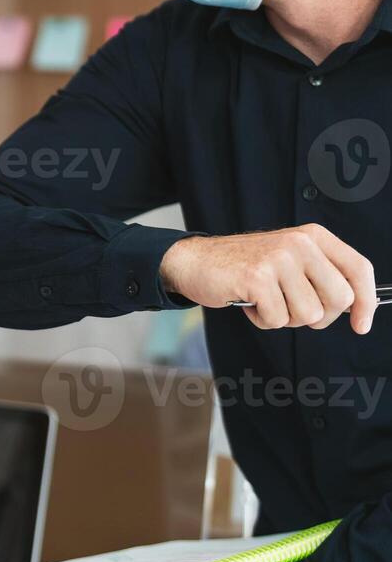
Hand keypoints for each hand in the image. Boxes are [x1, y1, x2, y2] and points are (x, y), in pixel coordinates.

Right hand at [160, 226, 377, 333]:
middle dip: (319, 316)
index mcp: (313, 237)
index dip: (367, 302)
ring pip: (309, 314)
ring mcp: (279, 259)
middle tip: (293, 308)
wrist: (195, 260)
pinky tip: (249, 302)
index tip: (361, 325)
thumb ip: (321, 275)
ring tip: (265, 300)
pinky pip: (278, 320)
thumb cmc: (244, 267)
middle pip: (339, 298)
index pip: (358, 269)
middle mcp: (300, 243)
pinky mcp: (258, 278)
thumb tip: (357, 307)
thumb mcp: (290, 260)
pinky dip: (263, 320)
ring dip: (285, 318)